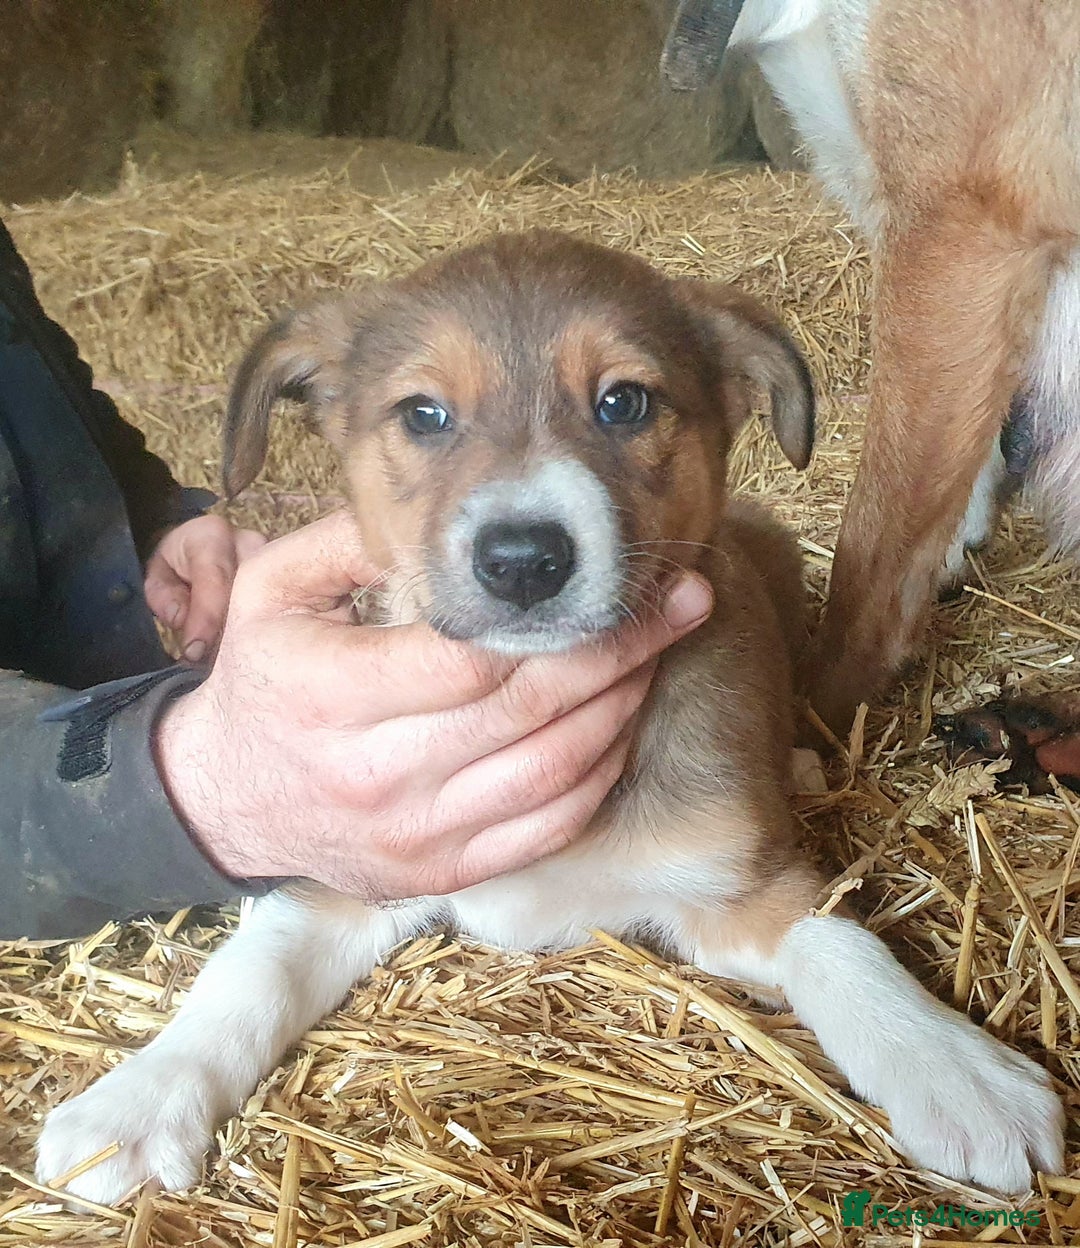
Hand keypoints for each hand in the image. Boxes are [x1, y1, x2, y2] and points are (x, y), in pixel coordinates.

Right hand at [154, 510, 712, 898]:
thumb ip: (347, 542)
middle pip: (529, 714)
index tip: (623, 575)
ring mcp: (416, 835)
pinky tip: (623, 727)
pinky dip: (597, 778)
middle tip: (682, 603)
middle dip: (620, 653)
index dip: (563, 621)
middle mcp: (378, 775)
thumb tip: (452, 522)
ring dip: (621, 712)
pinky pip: (544, 830)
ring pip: (551, 776)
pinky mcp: (442, 873)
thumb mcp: (268, 591)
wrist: (226, 799)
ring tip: (660, 655)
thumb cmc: (262, 680)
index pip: (472, 660)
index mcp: (333, 695)